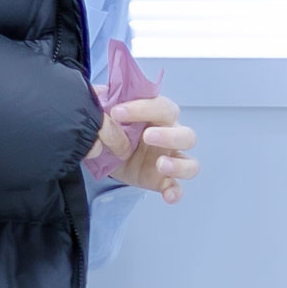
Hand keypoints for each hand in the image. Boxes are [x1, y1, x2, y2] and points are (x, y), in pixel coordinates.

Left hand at [85, 86, 198, 204]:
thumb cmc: (117, 127)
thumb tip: (96, 92)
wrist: (108, 153)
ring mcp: (170, 159)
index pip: (162, 107)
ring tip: (160, 164)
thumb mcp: (108, 112)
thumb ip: (104, 100)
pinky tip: (168, 195)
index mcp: (158, 115)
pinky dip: (175, 192)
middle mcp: (171, 136)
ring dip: (178, 165)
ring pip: (190, 163)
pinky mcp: (164, 180)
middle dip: (169, 135)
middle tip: (146, 137)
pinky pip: (177, 187)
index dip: (143, 108)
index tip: (117, 112)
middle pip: (186, 135)